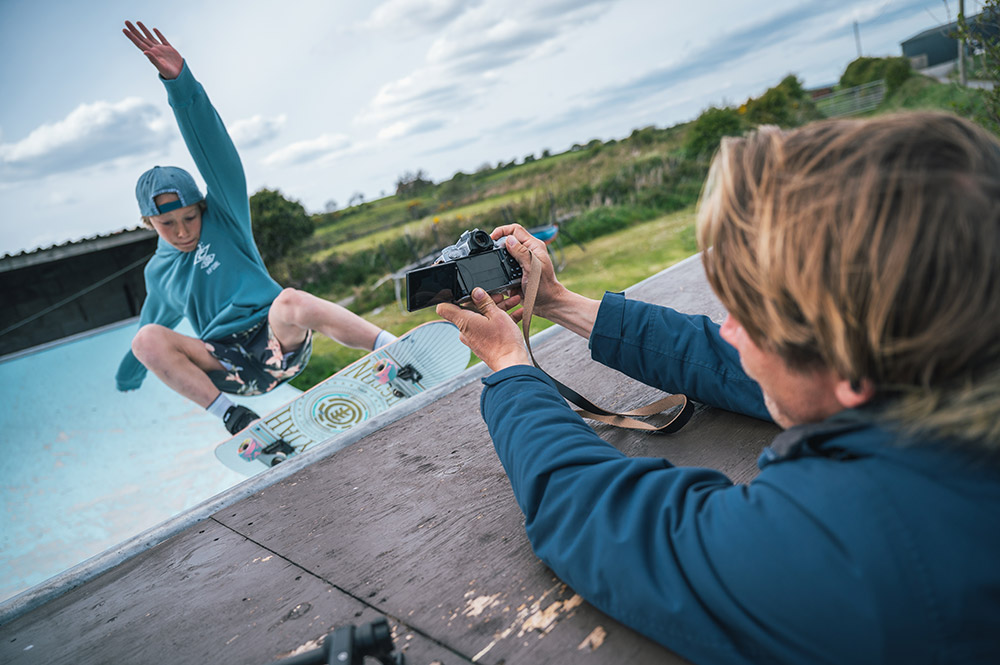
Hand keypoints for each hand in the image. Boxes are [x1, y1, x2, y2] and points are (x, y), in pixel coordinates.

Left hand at [123, 21, 182, 79]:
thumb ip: (153, 59)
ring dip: (144, 30)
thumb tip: (144, 52)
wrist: (180, 76)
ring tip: (137, 22)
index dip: (131, 36)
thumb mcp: (161, 67)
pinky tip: (154, 29)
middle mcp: (154, 50)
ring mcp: (161, 49)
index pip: (138, 42)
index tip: (124, 29)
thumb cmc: (170, 74)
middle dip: (134, 30)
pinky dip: (158, 34)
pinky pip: (162, 39)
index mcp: (151, 53)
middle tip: (126, 22)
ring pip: (150, 37)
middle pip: (141, 38)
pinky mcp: (169, 49)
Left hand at [437, 288, 530, 371]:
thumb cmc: (503, 341)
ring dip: (496, 309)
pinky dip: (499, 321)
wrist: (511, 363)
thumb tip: (476, 292)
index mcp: (464, 321)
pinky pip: (488, 328)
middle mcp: (465, 331)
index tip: (465, 294)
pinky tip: (515, 314)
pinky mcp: (483, 344)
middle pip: (469, 310)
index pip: (445, 308)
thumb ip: (485, 301)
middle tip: (501, 296)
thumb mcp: (496, 315)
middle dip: (485, 301)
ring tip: (513, 302)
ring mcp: (473, 338)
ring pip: (482, 318)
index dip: (451, 298)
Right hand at [491, 222, 600, 339]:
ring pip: (506, 255)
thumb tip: (509, 240)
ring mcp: (523, 262)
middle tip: (492, 255)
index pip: (515, 230)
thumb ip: (521, 253)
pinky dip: (503, 274)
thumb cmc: (544, 287)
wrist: (547, 304)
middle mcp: (528, 252)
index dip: (502, 231)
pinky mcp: (519, 272)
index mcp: (534, 246)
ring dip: (501, 262)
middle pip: (509, 241)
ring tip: (498, 269)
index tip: (492, 239)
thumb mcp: (532, 268)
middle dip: (499, 247)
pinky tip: (504, 280)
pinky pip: (506, 269)